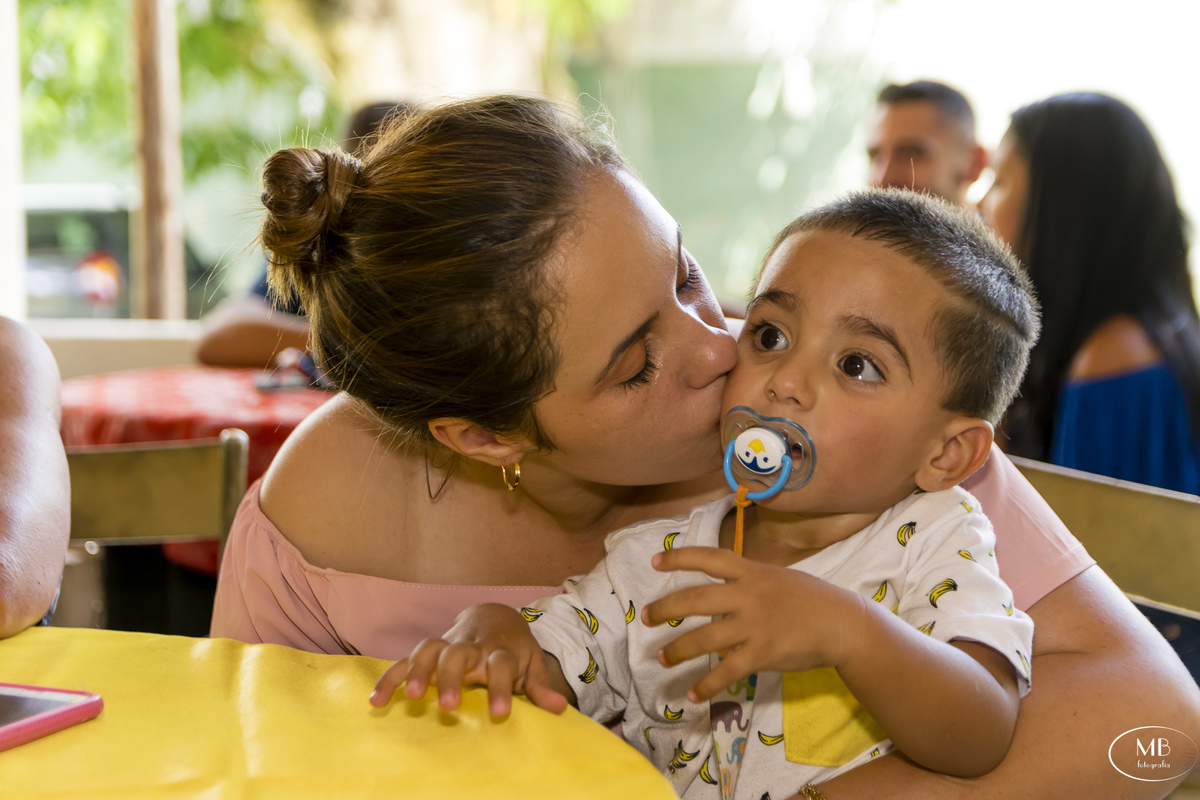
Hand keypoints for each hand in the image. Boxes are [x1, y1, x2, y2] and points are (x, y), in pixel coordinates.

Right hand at [369, 603, 569, 716]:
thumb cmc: (514, 649)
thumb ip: (541, 686)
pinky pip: (405, 659)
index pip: (502, 665)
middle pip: (459, 653)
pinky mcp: (430, 650)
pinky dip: (389, 676)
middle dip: (451, 677)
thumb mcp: (531, 665)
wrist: (496, 617)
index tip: (500, 713)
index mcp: (500, 650)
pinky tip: (376, 700)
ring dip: (418, 670)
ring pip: (430, 648)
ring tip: (410, 696)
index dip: (501, 687)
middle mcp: (472, 645)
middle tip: (448, 705)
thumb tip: (560, 708)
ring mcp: (448, 644)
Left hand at [642, 546, 864, 701]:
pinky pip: (726, 671)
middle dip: (665, 608)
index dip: (679, 558)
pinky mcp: (763, 653)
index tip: (655, 562)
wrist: (842, 624)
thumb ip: (748, 579)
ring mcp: (754, 625)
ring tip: (661, 657)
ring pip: (704, 638)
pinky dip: (706, 685)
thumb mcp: (777, 576)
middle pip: (695, 599)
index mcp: (751, 571)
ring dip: (678, 650)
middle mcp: (748, 595)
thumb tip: (719, 586)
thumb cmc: (811, 599)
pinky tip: (692, 694)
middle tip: (645, 616)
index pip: (708, 558)